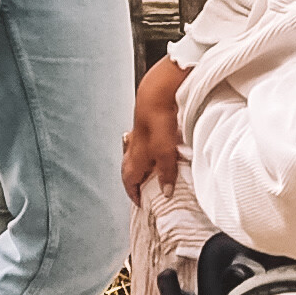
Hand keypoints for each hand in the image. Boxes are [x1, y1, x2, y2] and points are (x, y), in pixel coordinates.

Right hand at [120, 57, 191, 196]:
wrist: (158, 92)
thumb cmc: (156, 119)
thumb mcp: (164, 152)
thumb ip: (166, 172)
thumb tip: (166, 192)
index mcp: (134, 158)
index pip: (129, 182)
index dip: (133, 194)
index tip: (139, 203)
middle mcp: (134, 148)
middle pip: (131, 169)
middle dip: (136, 181)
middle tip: (144, 190)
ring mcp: (140, 135)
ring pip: (139, 156)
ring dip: (144, 165)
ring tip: (154, 172)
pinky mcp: (149, 124)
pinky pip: (148, 143)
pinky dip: (152, 150)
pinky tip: (163, 148)